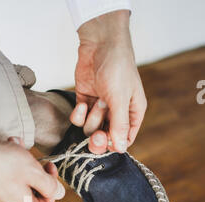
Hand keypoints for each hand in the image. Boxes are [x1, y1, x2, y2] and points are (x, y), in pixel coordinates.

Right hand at [0, 135, 64, 201]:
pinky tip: (9, 144)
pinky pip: (8, 172)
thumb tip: (61, 193)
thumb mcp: (34, 173)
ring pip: (21, 177)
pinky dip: (11, 158)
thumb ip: (50, 185)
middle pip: (33, 190)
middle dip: (36, 169)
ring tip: (18, 146)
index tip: (50, 169)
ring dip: (24, 159)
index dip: (53, 188)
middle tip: (35, 156)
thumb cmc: (2, 164)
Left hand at [70, 10, 146, 153]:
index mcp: (132, 113)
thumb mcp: (120, 99)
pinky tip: (82, 104)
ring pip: (91, 129)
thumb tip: (120, 149)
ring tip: (98, 102)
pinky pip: (79, 119)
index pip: (124, 140)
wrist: (100, 43)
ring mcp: (100, 108)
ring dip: (92, 119)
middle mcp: (117, 113)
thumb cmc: (117, 67)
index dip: (113, 144)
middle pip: (105, 138)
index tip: (106, 141)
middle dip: (99, 139)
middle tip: (96, 136)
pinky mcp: (86, 101)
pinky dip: (79, 114)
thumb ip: (119, 125)